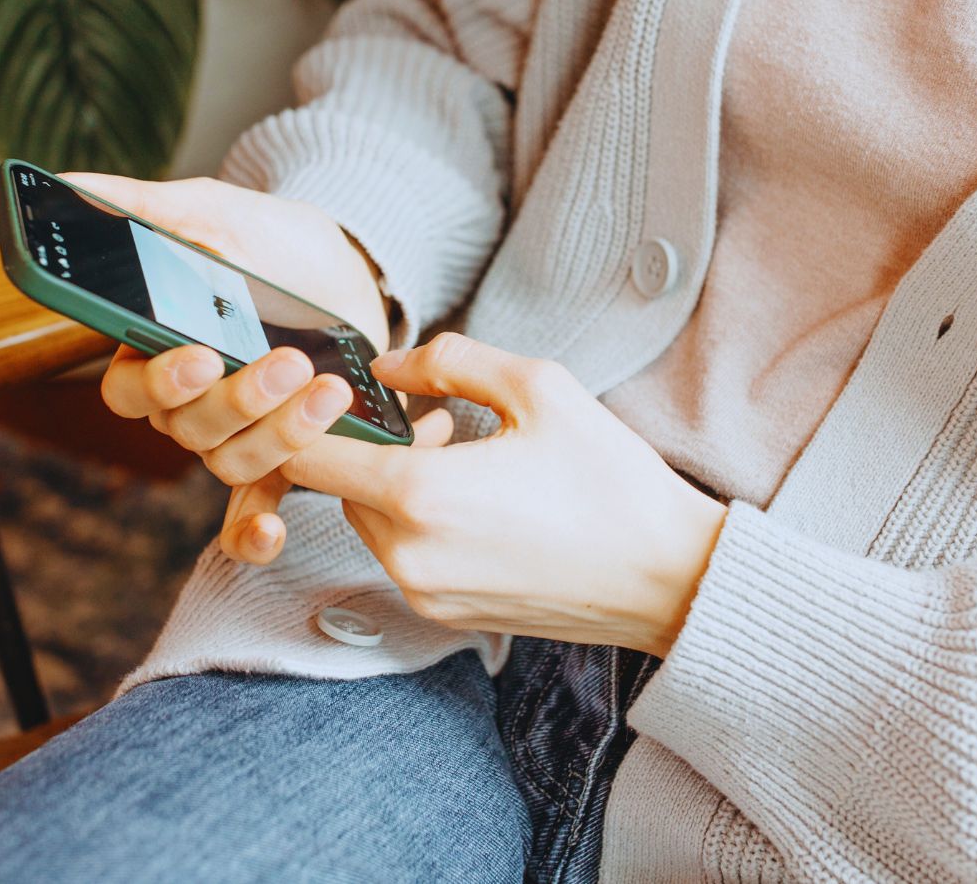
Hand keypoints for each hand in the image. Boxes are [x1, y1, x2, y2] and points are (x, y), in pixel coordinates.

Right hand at [72, 174, 390, 561]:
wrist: (351, 268)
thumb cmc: (272, 242)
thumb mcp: (213, 212)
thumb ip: (142, 207)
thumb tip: (70, 187)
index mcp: (155, 349)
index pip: (128, 387)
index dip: (159, 382)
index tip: (201, 357)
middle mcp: (187, 402)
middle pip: (185, 428)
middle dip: (239, 400)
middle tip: (287, 360)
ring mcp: (236, 431)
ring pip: (230, 460)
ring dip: (278, 434)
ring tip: (327, 390)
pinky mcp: (283, 452)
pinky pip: (252, 506)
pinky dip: (255, 530)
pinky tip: (274, 530)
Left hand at [280, 334, 728, 656]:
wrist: (669, 579)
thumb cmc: (611, 482)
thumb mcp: (539, 388)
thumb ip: (448, 362)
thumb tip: (388, 366)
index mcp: (420, 495)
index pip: (307, 457)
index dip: (308, 419)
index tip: (338, 393)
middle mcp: (408, 554)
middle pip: (338, 489)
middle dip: (371, 447)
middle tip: (437, 419)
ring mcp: (424, 592)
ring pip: (370, 522)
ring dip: (395, 486)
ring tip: (465, 456)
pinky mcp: (445, 614)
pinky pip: (403, 556)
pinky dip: (420, 523)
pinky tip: (480, 501)